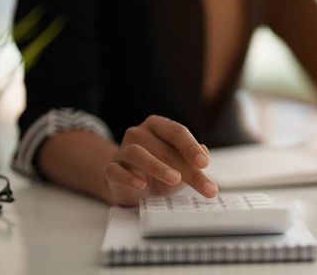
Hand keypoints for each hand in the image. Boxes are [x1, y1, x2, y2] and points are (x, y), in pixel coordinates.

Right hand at [101, 115, 216, 205]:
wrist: (132, 189)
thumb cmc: (160, 174)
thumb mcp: (181, 168)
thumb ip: (193, 161)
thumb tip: (204, 152)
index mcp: (158, 126)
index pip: (177, 132)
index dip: (192, 147)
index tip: (205, 163)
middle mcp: (138, 134)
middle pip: (164, 148)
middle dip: (187, 168)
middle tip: (204, 186)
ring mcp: (122, 151)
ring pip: (136, 153)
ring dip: (157, 166)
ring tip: (175, 179)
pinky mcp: (111, 170)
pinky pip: (116, 170)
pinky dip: (128, 177)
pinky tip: (141, 185)